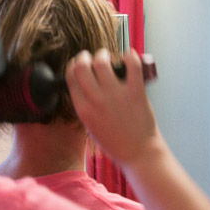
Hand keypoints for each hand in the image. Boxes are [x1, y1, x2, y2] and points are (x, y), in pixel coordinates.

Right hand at [64, 48, 159, 166]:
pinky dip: (129, 56)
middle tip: (91, 57)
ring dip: (104, 55)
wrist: (138, 154)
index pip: (70, 77)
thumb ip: (86, 106)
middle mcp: (97, 100)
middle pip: (82, 65)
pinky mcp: (135, 93)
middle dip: (85, 56)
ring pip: (102, 61)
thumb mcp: (90, 127)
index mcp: (83, 110)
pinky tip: (128, 57)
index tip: (78, 63)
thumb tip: (86, 85)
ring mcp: (116, 95)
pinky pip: (132, 65)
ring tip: (109, 58)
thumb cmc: (116, 143)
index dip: (73, 65)